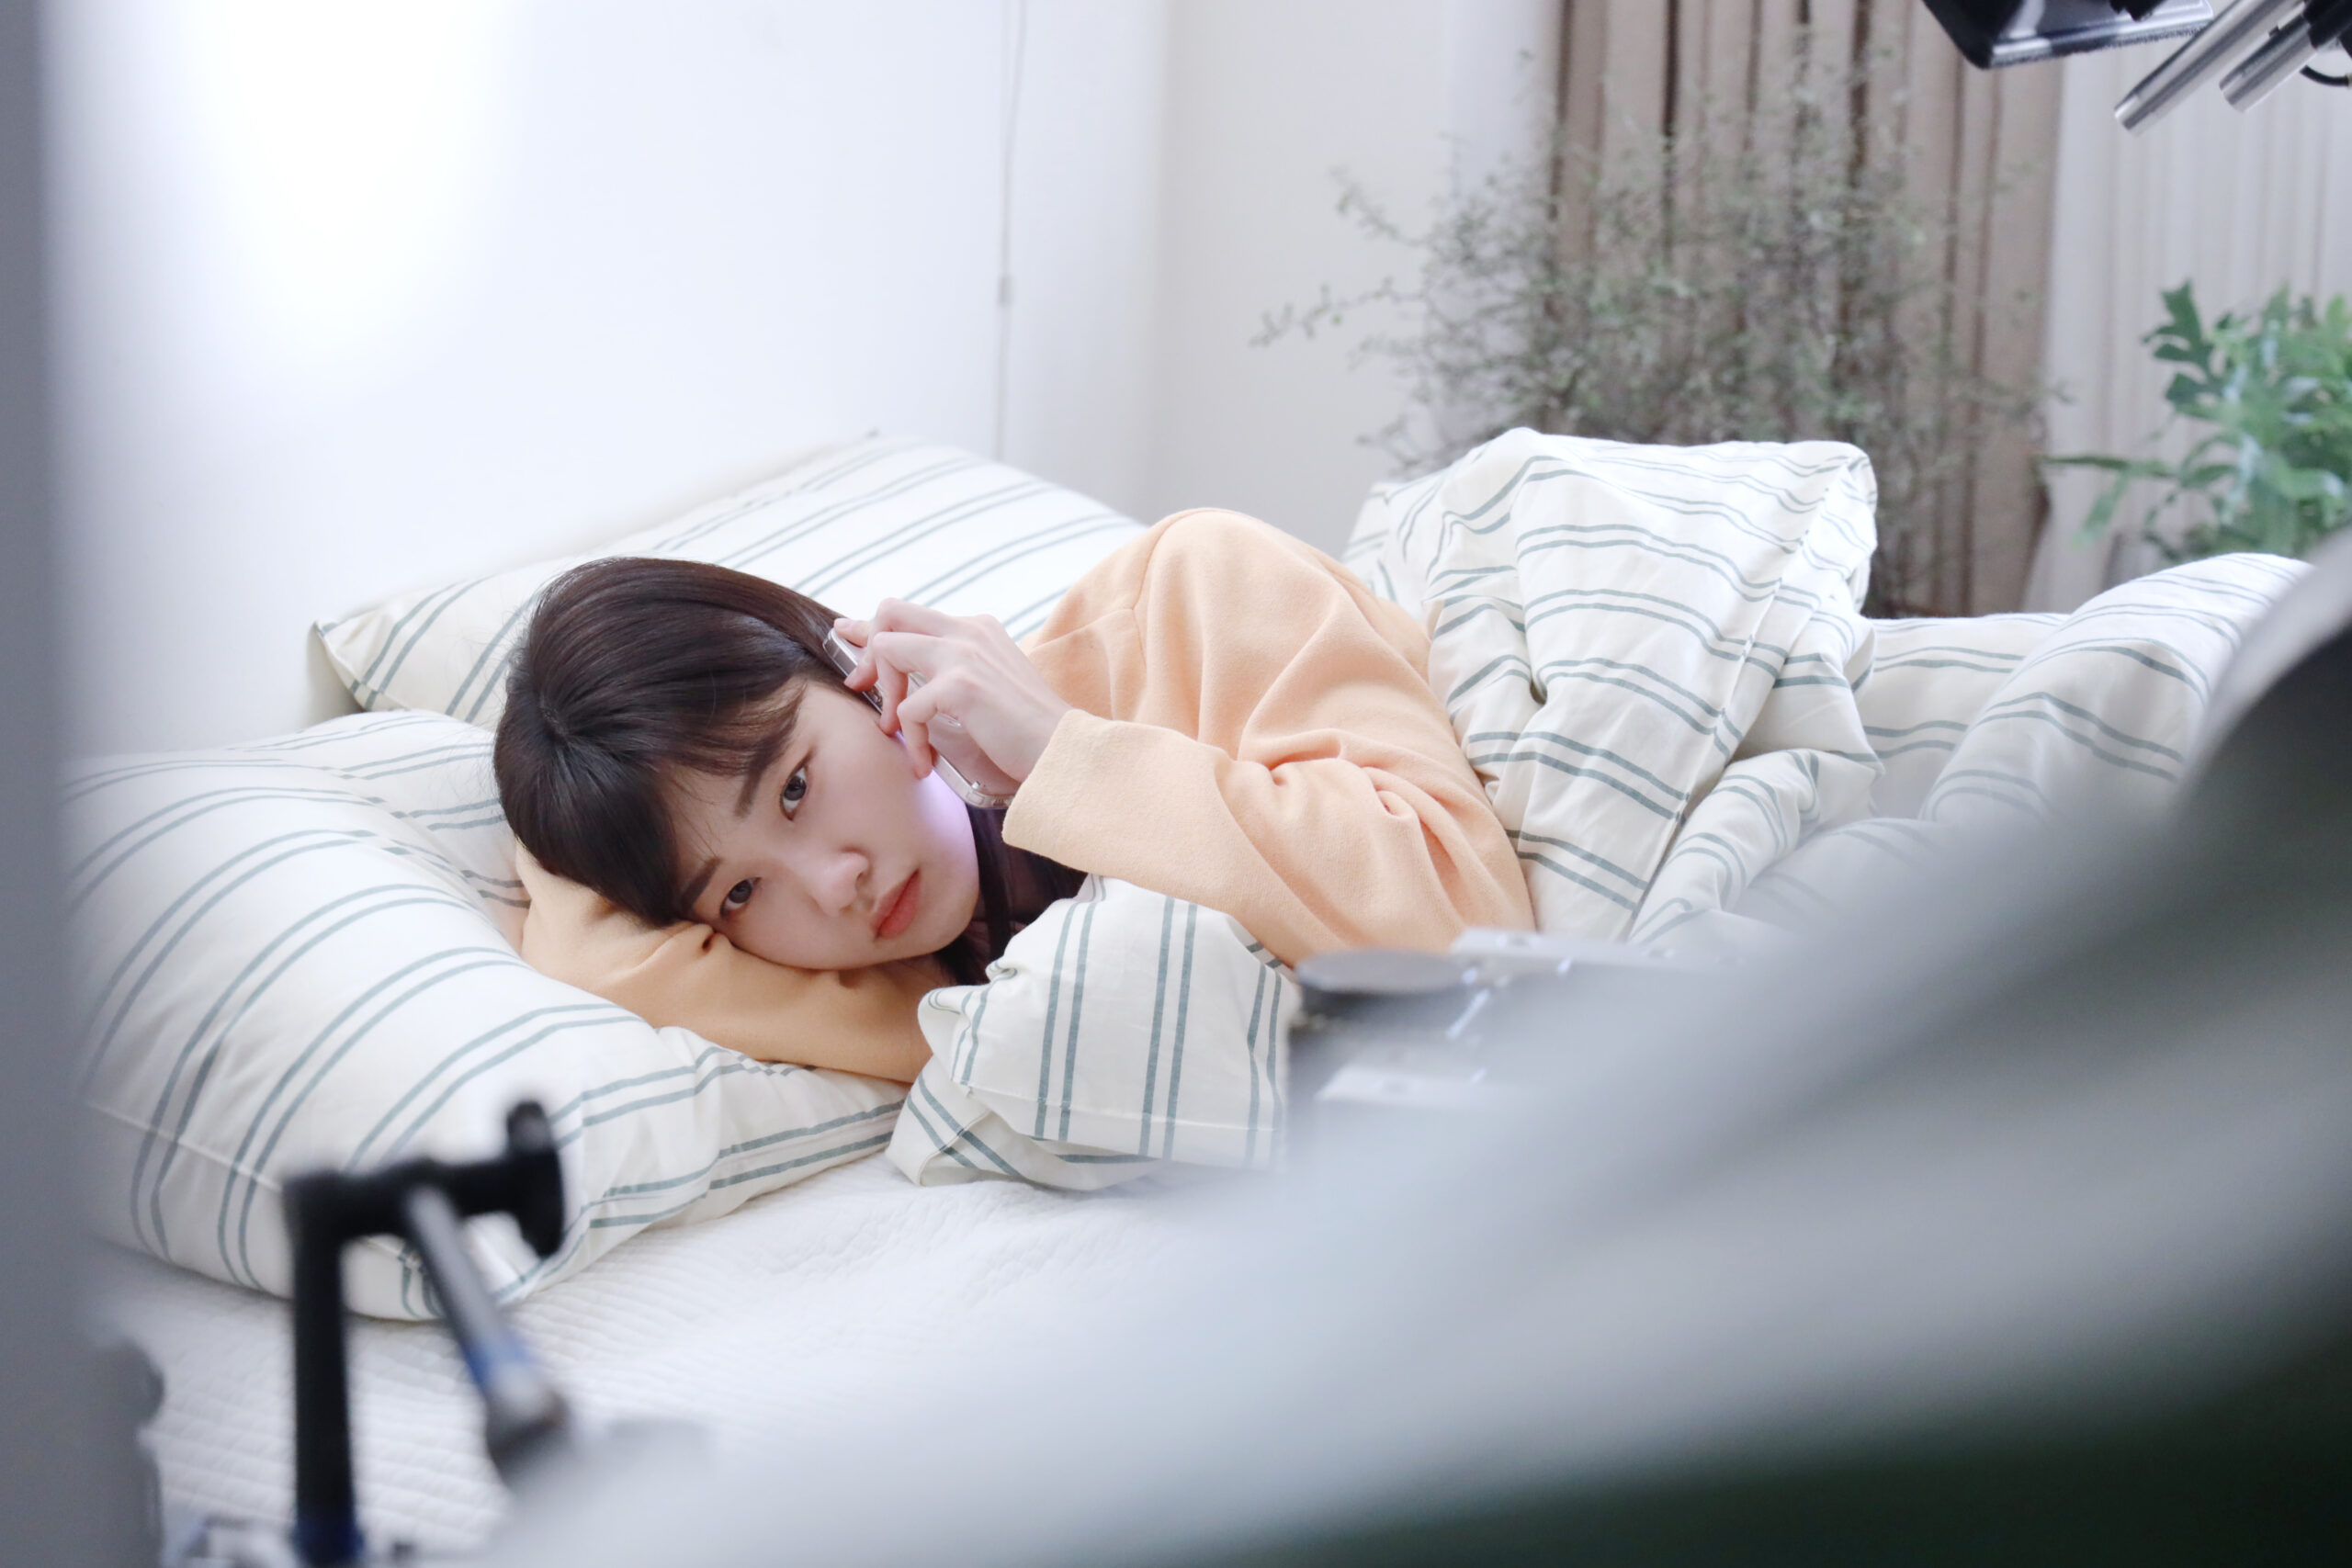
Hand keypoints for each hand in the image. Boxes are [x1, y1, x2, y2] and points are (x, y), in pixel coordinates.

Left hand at [833, 601, 1070, 791]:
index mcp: (976, 629)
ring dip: (884, 696)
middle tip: (862, 688)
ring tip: (899, 733)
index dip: (872, 629)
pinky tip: (925, 764)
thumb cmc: (1027, 733)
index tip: (848, 640)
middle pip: (890, 611)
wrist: (1064, 753)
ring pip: (887, 649)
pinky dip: (911, 740)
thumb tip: (903, 683)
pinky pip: (907, 707)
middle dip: (867, 649)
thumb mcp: (985, 692)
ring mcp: (965, 654)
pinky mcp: (962, 686)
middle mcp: (969, 631)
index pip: (911, 614)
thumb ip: (949, 677)